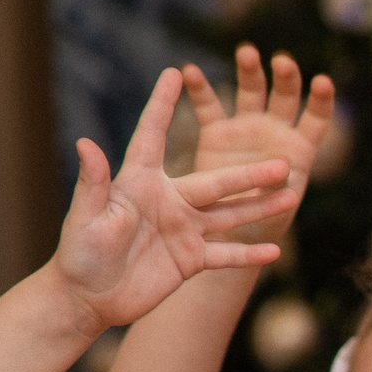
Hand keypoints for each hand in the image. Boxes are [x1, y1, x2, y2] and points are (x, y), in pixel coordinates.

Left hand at [52, 69, 299, 332]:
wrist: (88, 298)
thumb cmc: (80, 253)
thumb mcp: (86, 216)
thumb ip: (95, 183)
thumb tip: (86, 143)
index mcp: (140, 182)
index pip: (151, 136)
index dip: (162, 105)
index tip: (174, 73)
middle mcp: (169, 201)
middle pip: (215, 183)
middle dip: (249, 175)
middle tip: (282, 164)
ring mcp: (185, 230)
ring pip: (230, 216)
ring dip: (261, 208)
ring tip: (292, 197)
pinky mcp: (192, 259)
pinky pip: (227, 255)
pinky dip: (249, 254)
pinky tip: (275, 252)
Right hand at [183, 45, 334, 243]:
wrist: (232, 232)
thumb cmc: (265, 224)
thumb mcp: (277, 208)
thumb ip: (280, 186)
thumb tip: (283, 174)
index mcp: (300, 150)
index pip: (316, 119)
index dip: (321, 101)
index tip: (323, 82)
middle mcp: (276, 132)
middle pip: (284, 97)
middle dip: (286, 78)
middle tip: (283, 62)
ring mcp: (246, 128)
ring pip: (251, 92)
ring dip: (251, 71)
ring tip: (248, 53)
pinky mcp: (217, 132)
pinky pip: (209, 106)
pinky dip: (201, 88)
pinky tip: (189, 71)